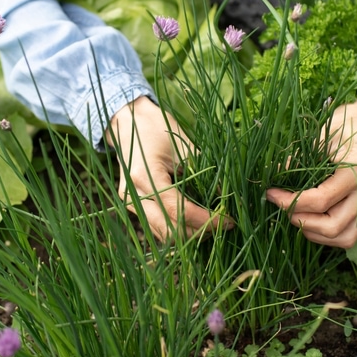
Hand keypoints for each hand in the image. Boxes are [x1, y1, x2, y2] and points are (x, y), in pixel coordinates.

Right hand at [106, 96, 230, 239]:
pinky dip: (178, 228)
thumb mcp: (185, 147)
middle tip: (223, 224)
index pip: (179, 211)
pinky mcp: (133, 206)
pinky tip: (196, 220)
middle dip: (199, 232)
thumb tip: (226, 198)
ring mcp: (130, 203)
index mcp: (145, 177)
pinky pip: (157, 227)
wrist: (129, 123)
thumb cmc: (157, 128)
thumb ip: (204, 173)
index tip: (228, 220)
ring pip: (163, 234)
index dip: (206, 220)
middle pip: (170, 231)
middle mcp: (133, 196)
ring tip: (212, 223)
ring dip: (189, 233)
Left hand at [265, 73, 356, 247]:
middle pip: (332, 226)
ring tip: (295, 214)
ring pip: (344, 238)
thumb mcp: (325, 131)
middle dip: (300, 220)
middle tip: (282, 205)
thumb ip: (302, 156)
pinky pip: (349, 234)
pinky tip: (310, 218)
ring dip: (314, 232)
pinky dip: (327, 233)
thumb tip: (277, 176)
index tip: (271, 193)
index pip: (321, 200)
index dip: (290, 201)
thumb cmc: (353, 120)